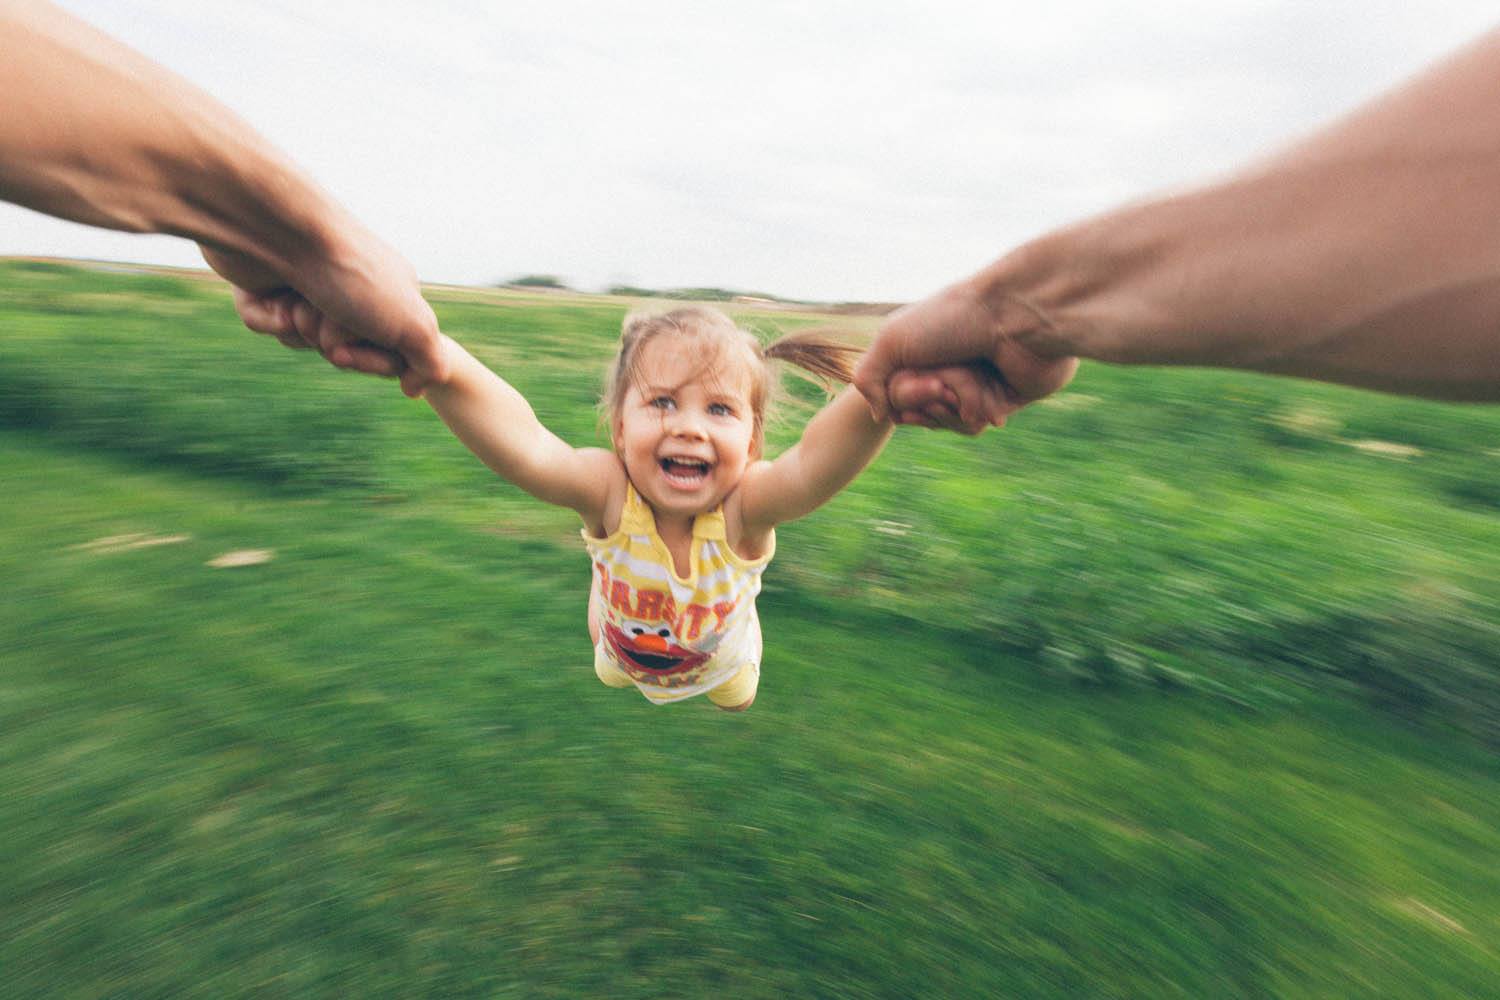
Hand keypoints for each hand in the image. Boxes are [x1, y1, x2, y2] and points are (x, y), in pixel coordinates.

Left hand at [201, 236, 445, 397]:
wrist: (286, 230)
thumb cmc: (352, 273)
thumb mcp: (413, 324)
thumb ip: (431, 361)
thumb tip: (413, 390)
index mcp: (391, 295)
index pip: (389, 355)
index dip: (371, 362)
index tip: (356, 350)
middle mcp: (351, 289)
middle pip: (342, 350)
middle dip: (331, 341)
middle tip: (331, 312)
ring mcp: (307, 286)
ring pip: (301, 340)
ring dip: (299, 329)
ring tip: (300, 296)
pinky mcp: (266, 284)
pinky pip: (266, 325)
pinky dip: (268, 318)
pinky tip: (274, 296)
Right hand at [854, 279, 1077, 429]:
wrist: (1014, 314)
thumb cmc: (951, 318)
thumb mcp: (891, 339)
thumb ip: (869, 378)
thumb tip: (880, 416)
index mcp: (923, 350)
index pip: (898, 395)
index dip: (900, 400)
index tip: (906, 388)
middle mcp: (948, 364)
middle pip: (924, 410)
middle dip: (927, 405)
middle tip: (938, 385)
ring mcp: (976, 382)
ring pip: (952, 421)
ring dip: (954, 410)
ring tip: (965, 389)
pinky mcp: (1003, 397)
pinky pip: (980, 423)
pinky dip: (979, 414)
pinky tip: (986, 406)